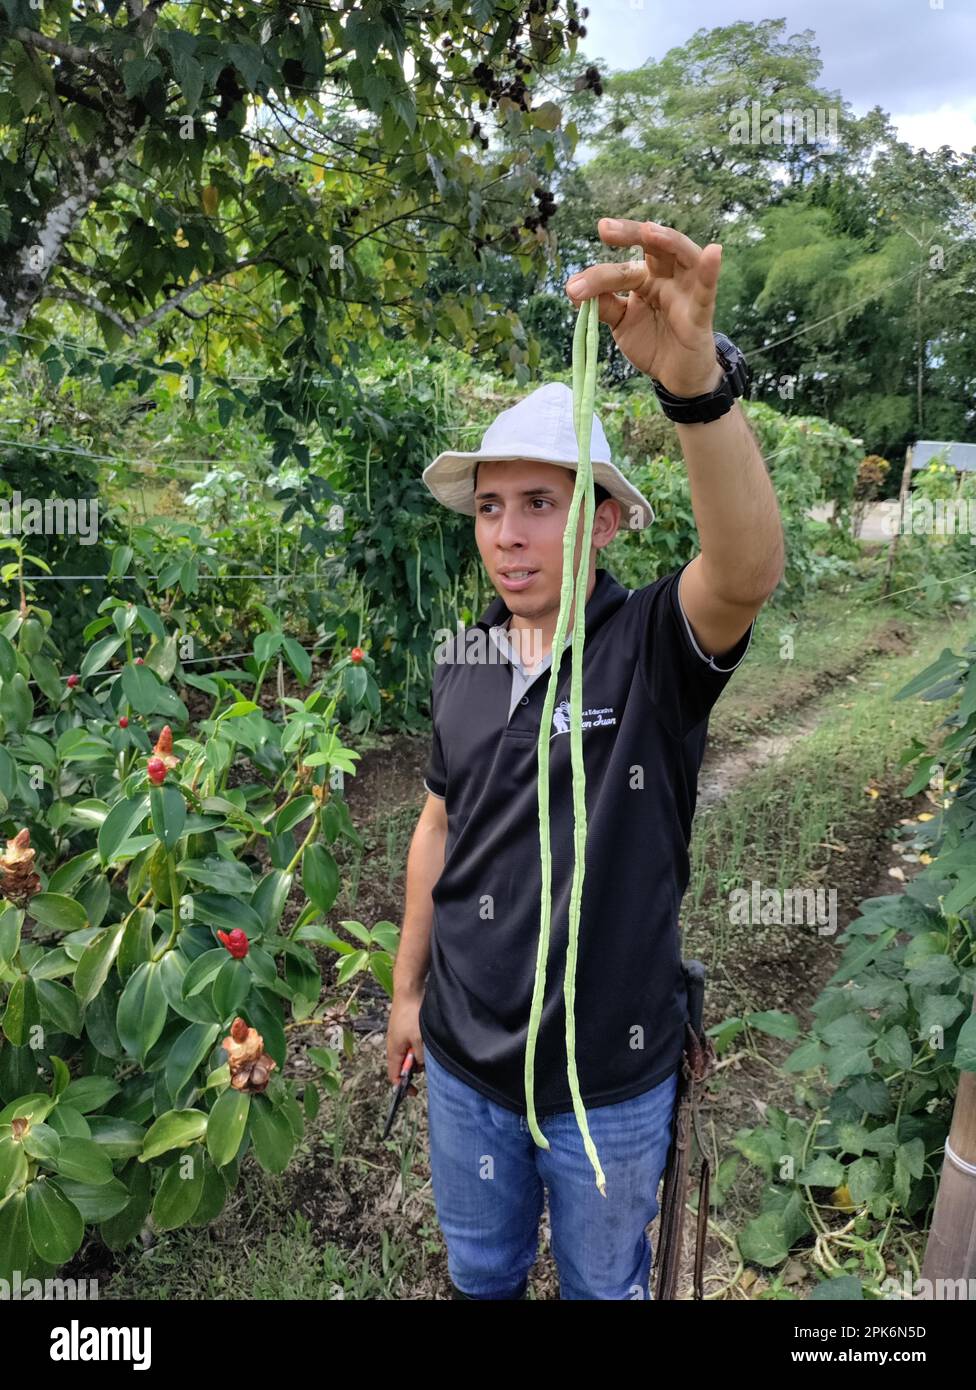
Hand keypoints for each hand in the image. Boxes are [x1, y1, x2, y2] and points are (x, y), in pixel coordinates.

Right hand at [386, 990, 424, 1093]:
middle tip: (427, 1062)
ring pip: (412, 1054)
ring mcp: (401, 1037)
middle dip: (416, 1068)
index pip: (394, 1076)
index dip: (402, 1086)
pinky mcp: (408, 1029)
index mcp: (393, 1052)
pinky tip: (429, 1037)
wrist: (409, 990)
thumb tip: (422, 1066)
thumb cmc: (410, 1014)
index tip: (414, 1092)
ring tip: (428, 1044)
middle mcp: (395, 1046)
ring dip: (421, 1054)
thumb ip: (420, 1057)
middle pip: (405, 1066)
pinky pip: (415, 1044)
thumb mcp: (419, 1040)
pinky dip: (422, 1045)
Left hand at [565, 218, 724, 397]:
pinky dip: (710, 271)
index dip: (599, 273)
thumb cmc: (652, 342)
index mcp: (647, 278)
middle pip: (654, 246)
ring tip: (649, 231)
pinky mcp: (701, 314)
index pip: (624, 267)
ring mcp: (686, 292)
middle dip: (631, 234)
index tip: (573, 285)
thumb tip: (574, 288)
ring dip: (668, 241)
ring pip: (683, 256)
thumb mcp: (622, 322)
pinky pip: (708, 290)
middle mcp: (668, 278)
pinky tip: (713, 252)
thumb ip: (603, 304)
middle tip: (605, 229)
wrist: (676, 377)